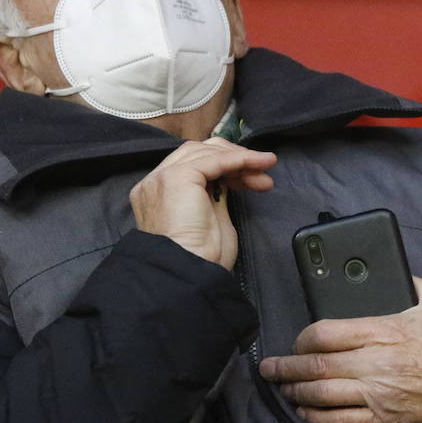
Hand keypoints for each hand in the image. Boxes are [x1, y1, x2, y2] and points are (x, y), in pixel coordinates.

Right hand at [129, 138, 276, 270]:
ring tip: (265, 168)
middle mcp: (156, 182)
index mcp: (161, 193)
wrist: (189, 270)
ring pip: (206, 152)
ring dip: (240, 158)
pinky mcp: (177, 177)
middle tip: (262, 171)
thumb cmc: (201, 257)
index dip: (227, 166)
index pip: (194, 165)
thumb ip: (214, 196)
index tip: (254, 179)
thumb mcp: (211, 219)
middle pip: (198, 153)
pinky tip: (258, 164)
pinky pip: (214, 159)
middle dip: (234, 159)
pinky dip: (239, 159)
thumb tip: (230, 181)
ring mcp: (163, 177)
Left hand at [259, 277, 421, 422]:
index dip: (303, 337)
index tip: (299, 339)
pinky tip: (307, 413)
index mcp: (388, 330)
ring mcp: (379, 395)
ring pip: (321, 395)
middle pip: (315, 366)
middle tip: (269, 368)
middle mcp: (377, 364)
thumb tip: (395, 270)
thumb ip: (414, 283)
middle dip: (285, 367)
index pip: (326, 333)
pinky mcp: (385, 422)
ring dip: (296, 393)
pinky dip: (317, 419)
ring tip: (285, 389)